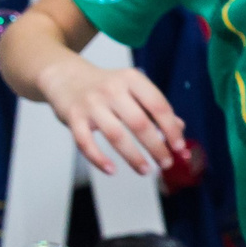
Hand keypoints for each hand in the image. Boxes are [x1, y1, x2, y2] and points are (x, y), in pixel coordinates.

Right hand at [35, 54, 184, 175]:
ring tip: (146, 170)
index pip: (158, 106)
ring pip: (116, 135)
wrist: (65, 76)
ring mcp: (91, 103)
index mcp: (131, 79)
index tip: (179, 147)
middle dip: (156, 147)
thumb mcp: (132, 89)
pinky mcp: (73, 117)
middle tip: (166, 162)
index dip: (171, 129)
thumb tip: (180, 130)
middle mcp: (112, 89)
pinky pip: (85, 142)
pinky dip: (98, 159)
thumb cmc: (105, 86)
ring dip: (133, 156)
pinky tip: (111, 170)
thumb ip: (155, 108)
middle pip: (139, 123)